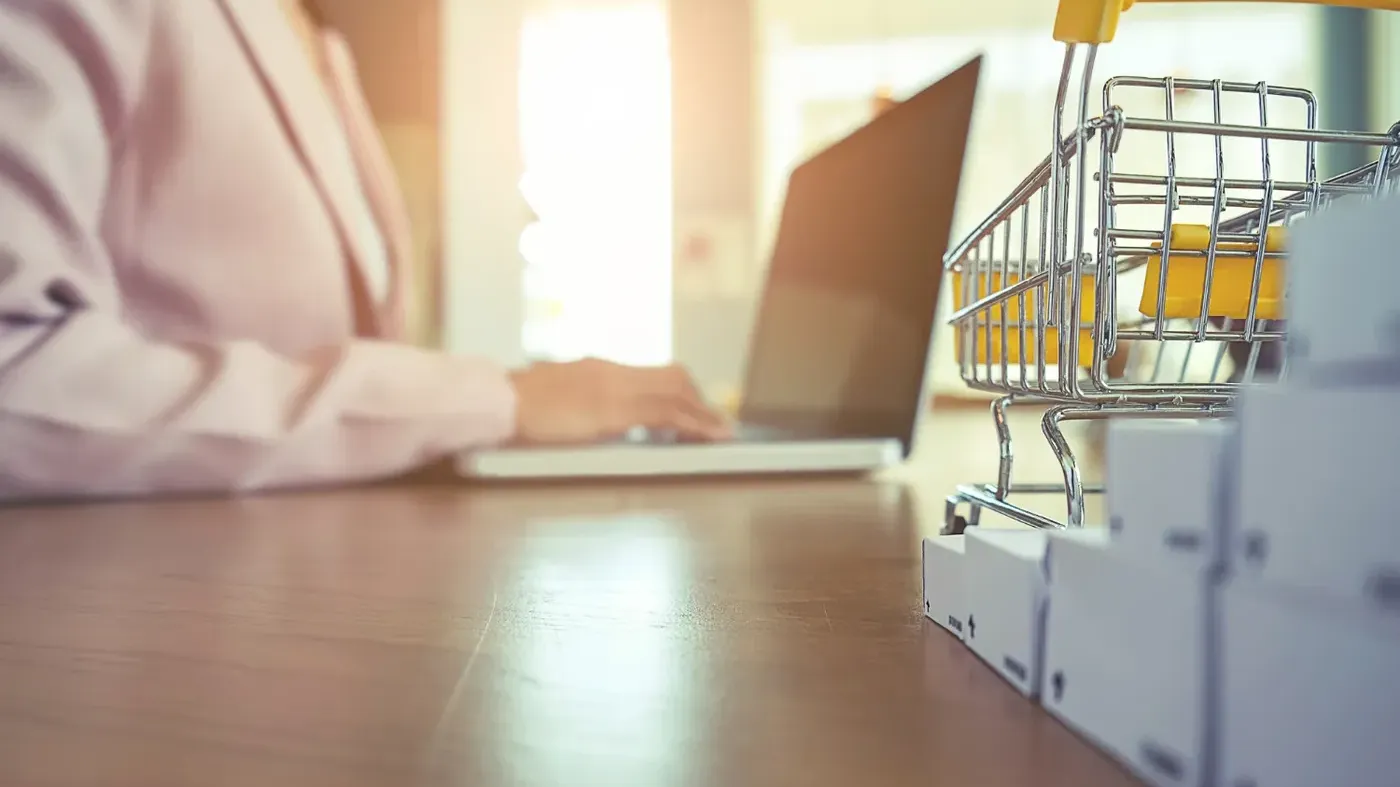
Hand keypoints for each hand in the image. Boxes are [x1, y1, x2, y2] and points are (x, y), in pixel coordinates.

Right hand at [507, 358, 731, 444]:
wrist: (498, 402)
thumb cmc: (513, 407)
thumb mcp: (551, 398)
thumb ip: (573, 402)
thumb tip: (584, 416)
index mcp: (597, 369)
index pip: (650, 374)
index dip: (679, 390)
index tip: (694, 406)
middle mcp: (611, 372)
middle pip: (672, 378)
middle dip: (697, 400)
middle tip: (714, 423)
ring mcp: (614, 388)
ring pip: (675, 392)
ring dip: (702, 413)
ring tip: (721, 432)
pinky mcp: (614, 410)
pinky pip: (665, 413)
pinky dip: (692, 424)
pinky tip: (706, 437)